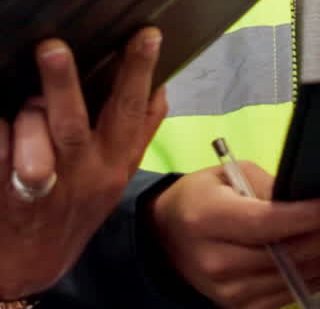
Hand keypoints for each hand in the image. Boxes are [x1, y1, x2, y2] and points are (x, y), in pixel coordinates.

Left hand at [0, 29, 166, 301]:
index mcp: (113, 163)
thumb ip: (139, 131)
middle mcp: (83, 176)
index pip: (129, 112)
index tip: (145, 33)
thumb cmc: (76, 201)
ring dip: (27, 113)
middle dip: (62, 84)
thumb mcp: (115, 172)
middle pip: (73, 125)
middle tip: (51, 46)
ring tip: (24, 95)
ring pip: (34, 138)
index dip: (138, 72)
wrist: (31, 262)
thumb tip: (164, 85)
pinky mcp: (4, 196)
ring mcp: (43, 189)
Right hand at [149, 161, 319, 307]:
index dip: (302, 217)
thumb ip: (264, 186)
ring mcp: (225, 290)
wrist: (166, 236)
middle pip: (281, 254)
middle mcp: (214, 259)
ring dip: (316, 259)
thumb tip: (301, 202)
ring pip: (288, 278)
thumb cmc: (199, 198)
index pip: (264, 222)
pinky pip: (283, 296)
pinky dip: (304, 278)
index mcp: (205, 217)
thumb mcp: (224, 176)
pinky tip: (313, 260)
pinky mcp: (236, 307)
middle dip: (315, 237)